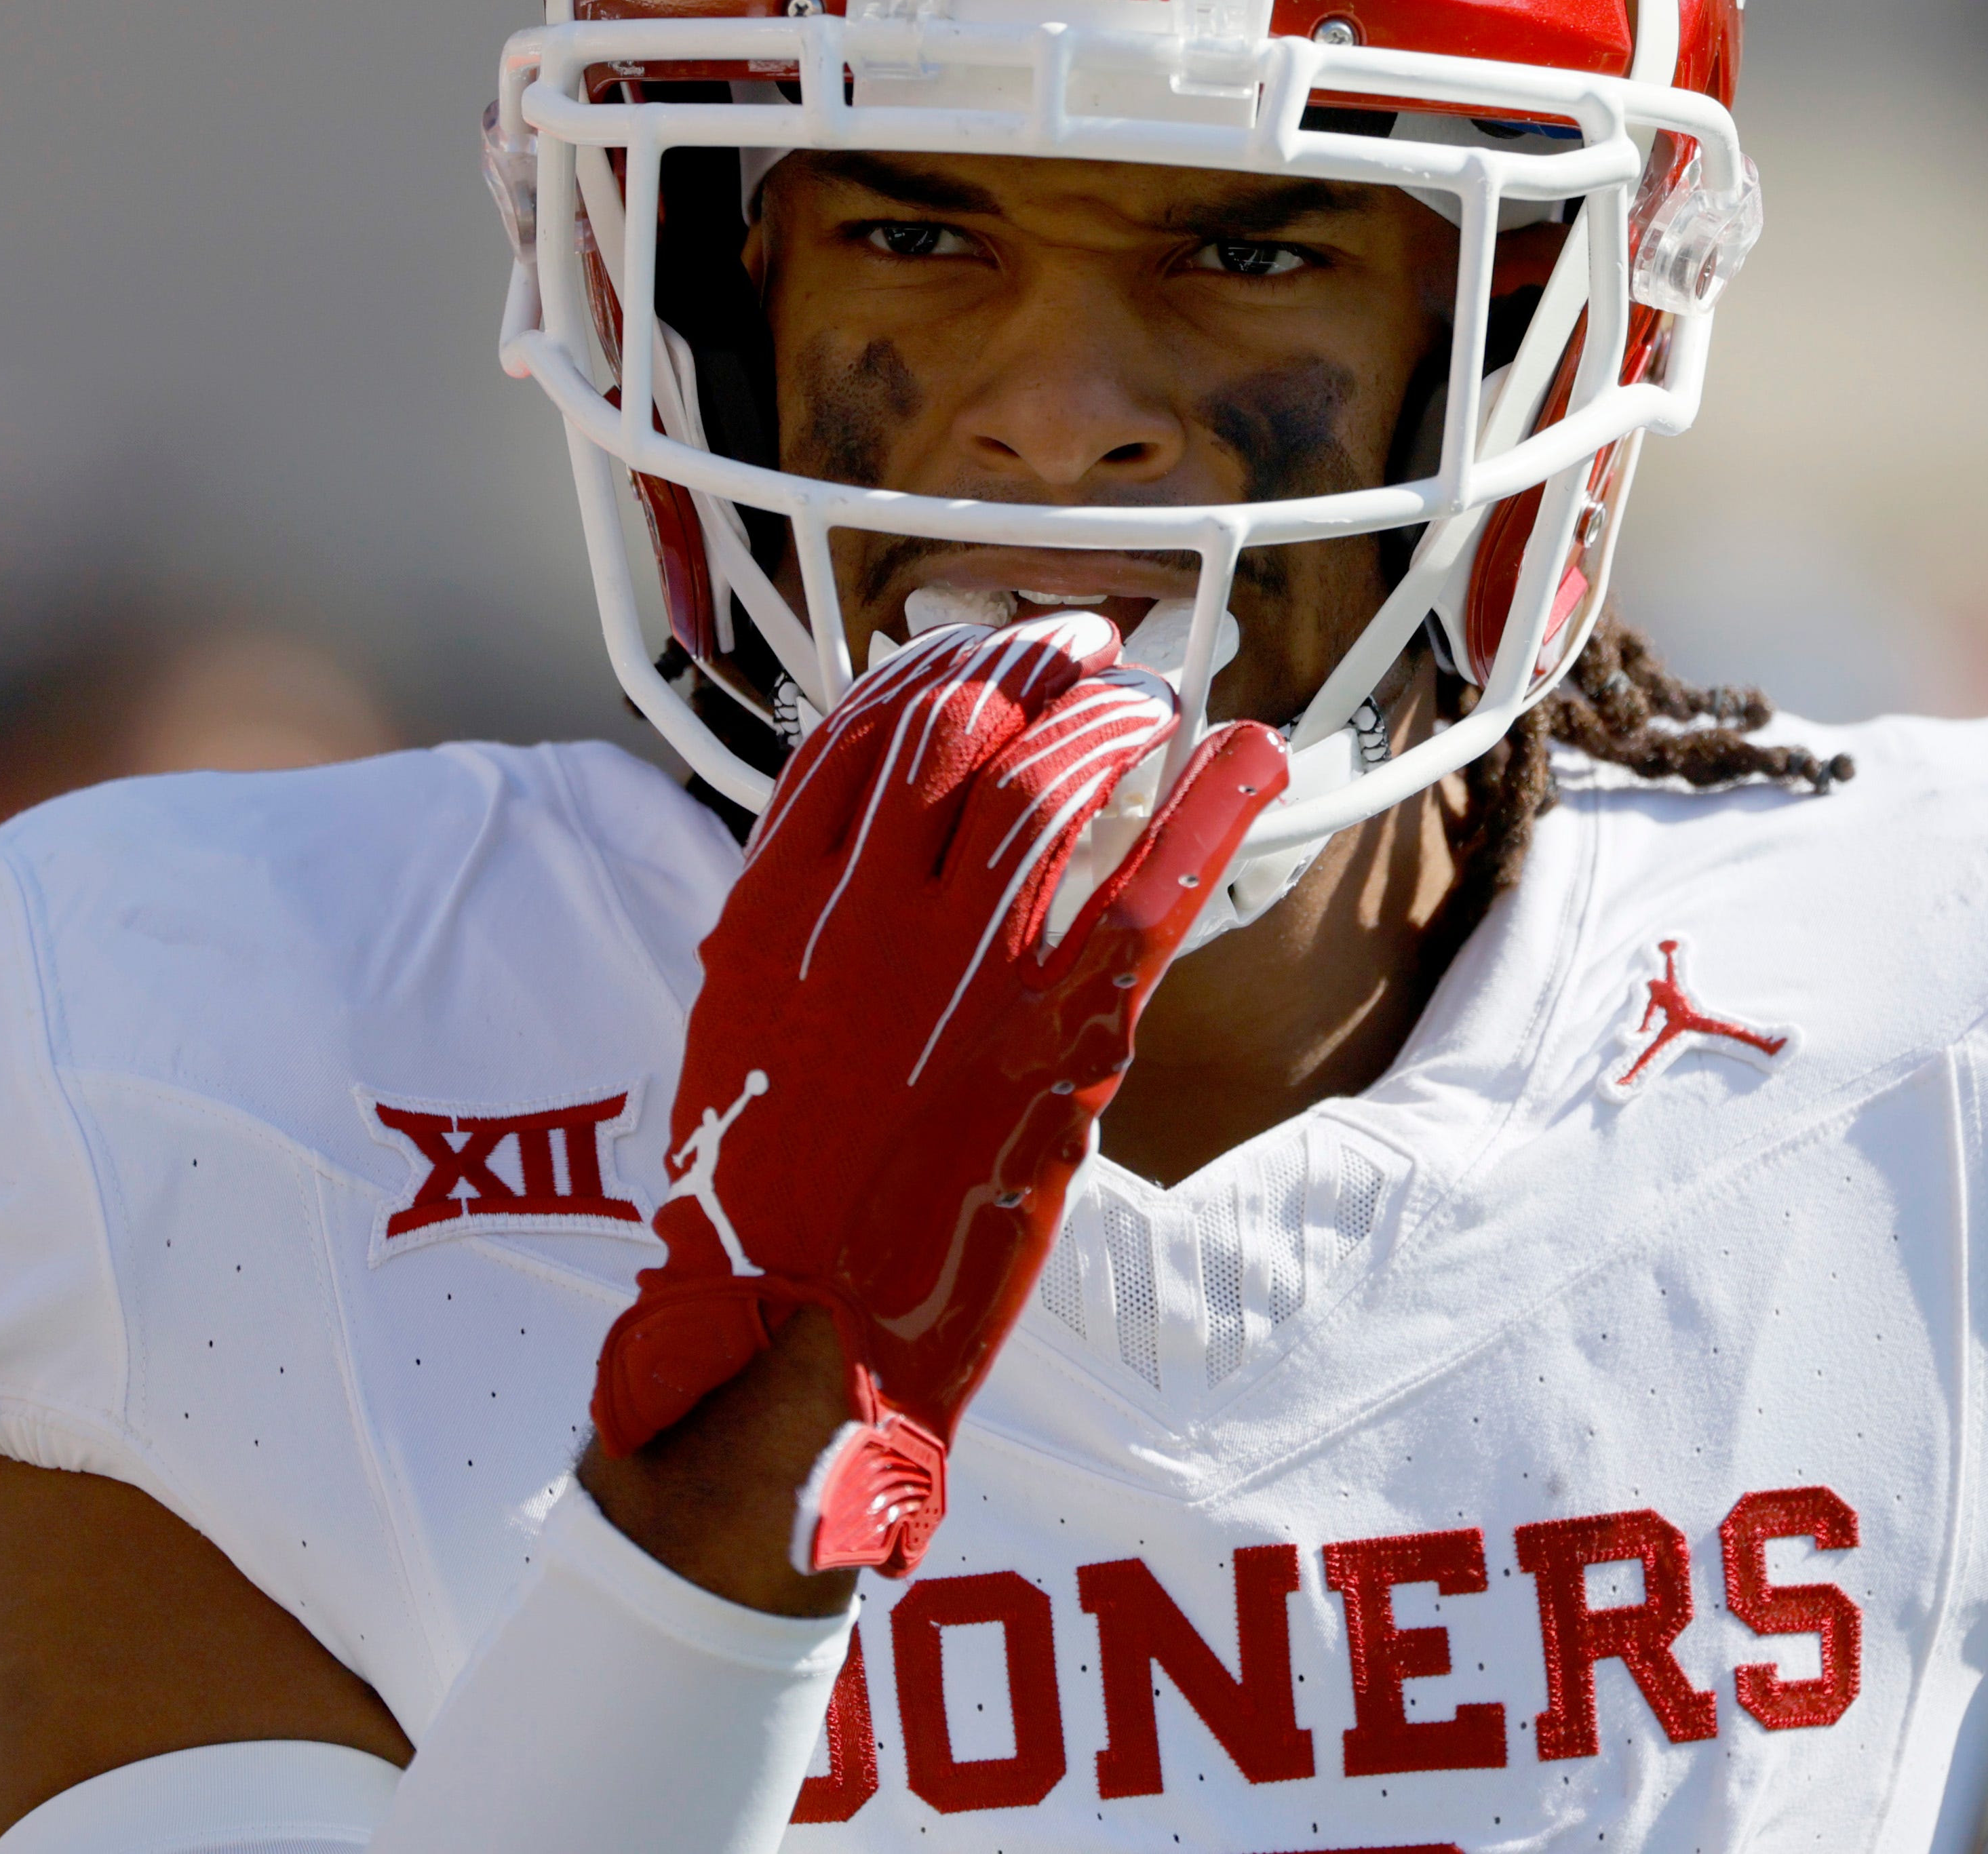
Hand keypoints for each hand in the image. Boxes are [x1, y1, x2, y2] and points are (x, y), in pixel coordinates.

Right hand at [592, 614, 1285, 1575]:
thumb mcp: (739, 1036)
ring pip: (1051, 783)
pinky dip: (1208, 809)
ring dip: (1112, 720)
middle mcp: (865, 914)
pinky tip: (1248, 751)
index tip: (975, 652)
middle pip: (960, 728)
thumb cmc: (756, 1206)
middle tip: (1082, 647)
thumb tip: (842, 853)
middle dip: (1030, 669)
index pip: (858, 735)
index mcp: (774, 911)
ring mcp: (964, 971)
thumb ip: (795, 932)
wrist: (782, 1340)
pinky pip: (1146, 888)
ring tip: (1147, 698)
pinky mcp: (1058, 1038)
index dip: (932, 673)